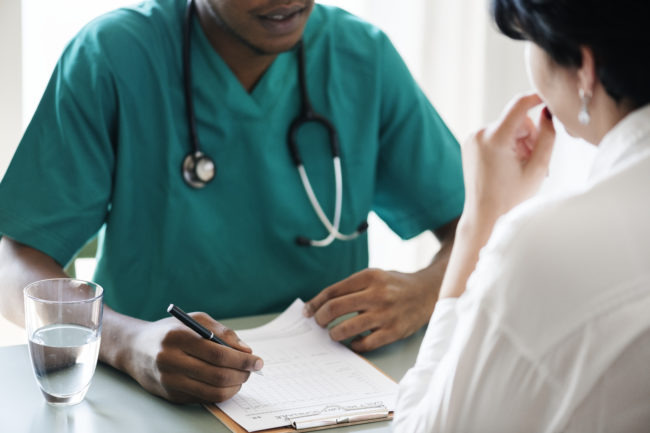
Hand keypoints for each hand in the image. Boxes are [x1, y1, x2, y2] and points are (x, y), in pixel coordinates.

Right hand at [123, 313, 262, 403]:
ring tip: (241, 377)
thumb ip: (223, 333)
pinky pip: (203, 398)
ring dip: (234, 387)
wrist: (134, 349)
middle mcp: (170, 360)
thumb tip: (246, 351)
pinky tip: (225, 383)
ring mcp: (169, 381)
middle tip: (252, 370)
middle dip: (242, 374)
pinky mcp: (170, 396)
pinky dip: (220, 393)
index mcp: (178, 337)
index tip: (258, 361)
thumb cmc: (170, 331)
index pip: (218, 353)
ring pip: (212, 392)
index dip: (242, 360)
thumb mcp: (195, 321)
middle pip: (217, 375)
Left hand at [303, 268, 435, 351]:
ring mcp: (385, 314)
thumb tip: (322, 304)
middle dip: (320, 318)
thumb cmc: (395, 285)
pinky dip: (355, 345)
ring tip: (333, 334)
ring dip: (334, 334)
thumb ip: (352, 288)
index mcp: (369, 277)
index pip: (333, 291)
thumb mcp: (374, 277)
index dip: (316, 303)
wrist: (427, 292)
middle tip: (318, 323)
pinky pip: (365, 344)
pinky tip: (354, 341)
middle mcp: (376, 294)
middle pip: (335, 308)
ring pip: (346, 328)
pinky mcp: (393, 331)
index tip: (308, 311)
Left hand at [461, 93, 554, 226]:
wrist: (484, 216)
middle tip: (533, 162)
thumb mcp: (538, 167)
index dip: (536, 97)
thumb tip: (547, 112)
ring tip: (521, 167)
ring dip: (519, 142)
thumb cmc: (512, 198)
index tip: (550, 95)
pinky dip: (506, 145)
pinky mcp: (469, 144)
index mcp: (495, 138)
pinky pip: (495, 136)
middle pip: (516, 120)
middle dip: (529, 136)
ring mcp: (471, 139)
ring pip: (507, 128)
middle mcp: (479, 134)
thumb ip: (547, 136)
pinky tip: (509, 165)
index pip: (519, 105)